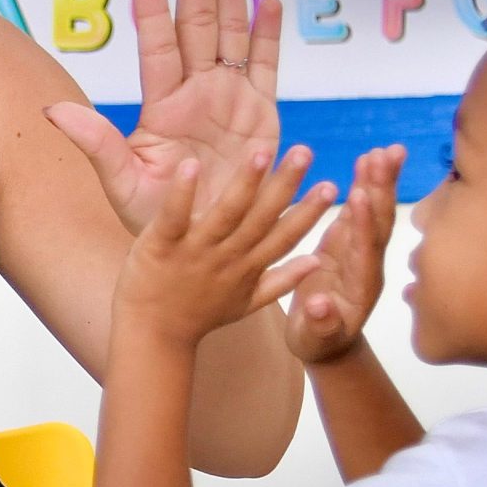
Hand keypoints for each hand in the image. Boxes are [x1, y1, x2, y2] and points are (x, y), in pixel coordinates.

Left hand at [44, 0, 283, 232]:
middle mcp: (195, 93)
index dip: (152, 6)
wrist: (206, 251)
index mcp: (161, 106)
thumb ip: (95, 144)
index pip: (156, 44)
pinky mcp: (261, 115)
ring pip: (232, 30)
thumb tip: (52, 110)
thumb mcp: (122, 185)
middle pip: (198, 21)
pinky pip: (266, 66)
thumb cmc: (160, 224)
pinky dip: (268, 33)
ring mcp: (229, 100)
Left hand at [117, 146, 338, 347]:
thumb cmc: (198, 315)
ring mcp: (195, 250)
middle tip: (305, 151)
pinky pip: (174, 216)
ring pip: (226, 213)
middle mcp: (227, 256)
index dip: (310, 212)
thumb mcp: (247, 303)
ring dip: (245, 183)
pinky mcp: (161, 246)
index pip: (285, 236)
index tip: (334, 184)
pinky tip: (191, 166)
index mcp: (248, 266)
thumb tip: (317, 262)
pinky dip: (183, 193)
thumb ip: (282, 280)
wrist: (153, 335)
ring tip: (262, 152)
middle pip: (262, 217)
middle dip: (285, 185)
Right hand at [285, 146, 404, 364]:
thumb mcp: (314, 338)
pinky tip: (367, 158)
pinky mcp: (349, 241)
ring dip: (380, 181)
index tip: (359, 196)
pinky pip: (360, 210)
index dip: (363, 225)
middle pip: (378, 224)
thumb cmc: (318, 341)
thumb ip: (319, 323)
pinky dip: (366, 184)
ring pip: (374, 212)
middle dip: (381, 191)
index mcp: (361, 286)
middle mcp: (368, 263)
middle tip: (385, 157)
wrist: (328, 342)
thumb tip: (318, 306)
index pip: (365, 250)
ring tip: (384, 149)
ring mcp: (361, 250)